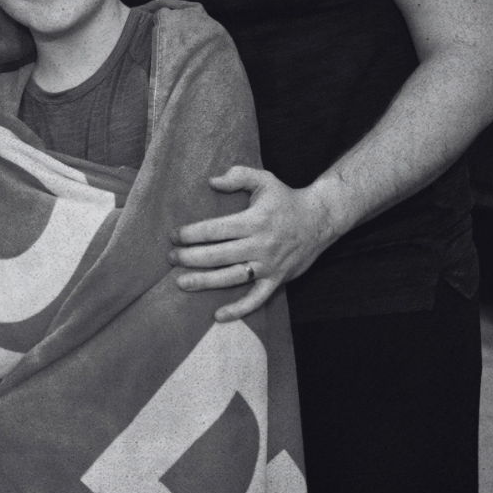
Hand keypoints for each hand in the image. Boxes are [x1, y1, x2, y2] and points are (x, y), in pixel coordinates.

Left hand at [169, 166, 337, 321]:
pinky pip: (257, 299)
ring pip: (232, 278)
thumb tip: (211, 181)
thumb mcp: (264, 179)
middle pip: (219, 255)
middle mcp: (260, 245)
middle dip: (191, 257)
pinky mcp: (277, 280)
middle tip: (171, 258)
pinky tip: (218, 316)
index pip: (216, 230)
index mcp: (254, 221)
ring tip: (181, 283)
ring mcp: (269, 265)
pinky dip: (238, 309)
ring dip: (205, 282)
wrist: (320, 219)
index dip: (192, 234)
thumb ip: (238, 176)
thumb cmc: (286, 198)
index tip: (173, 236)